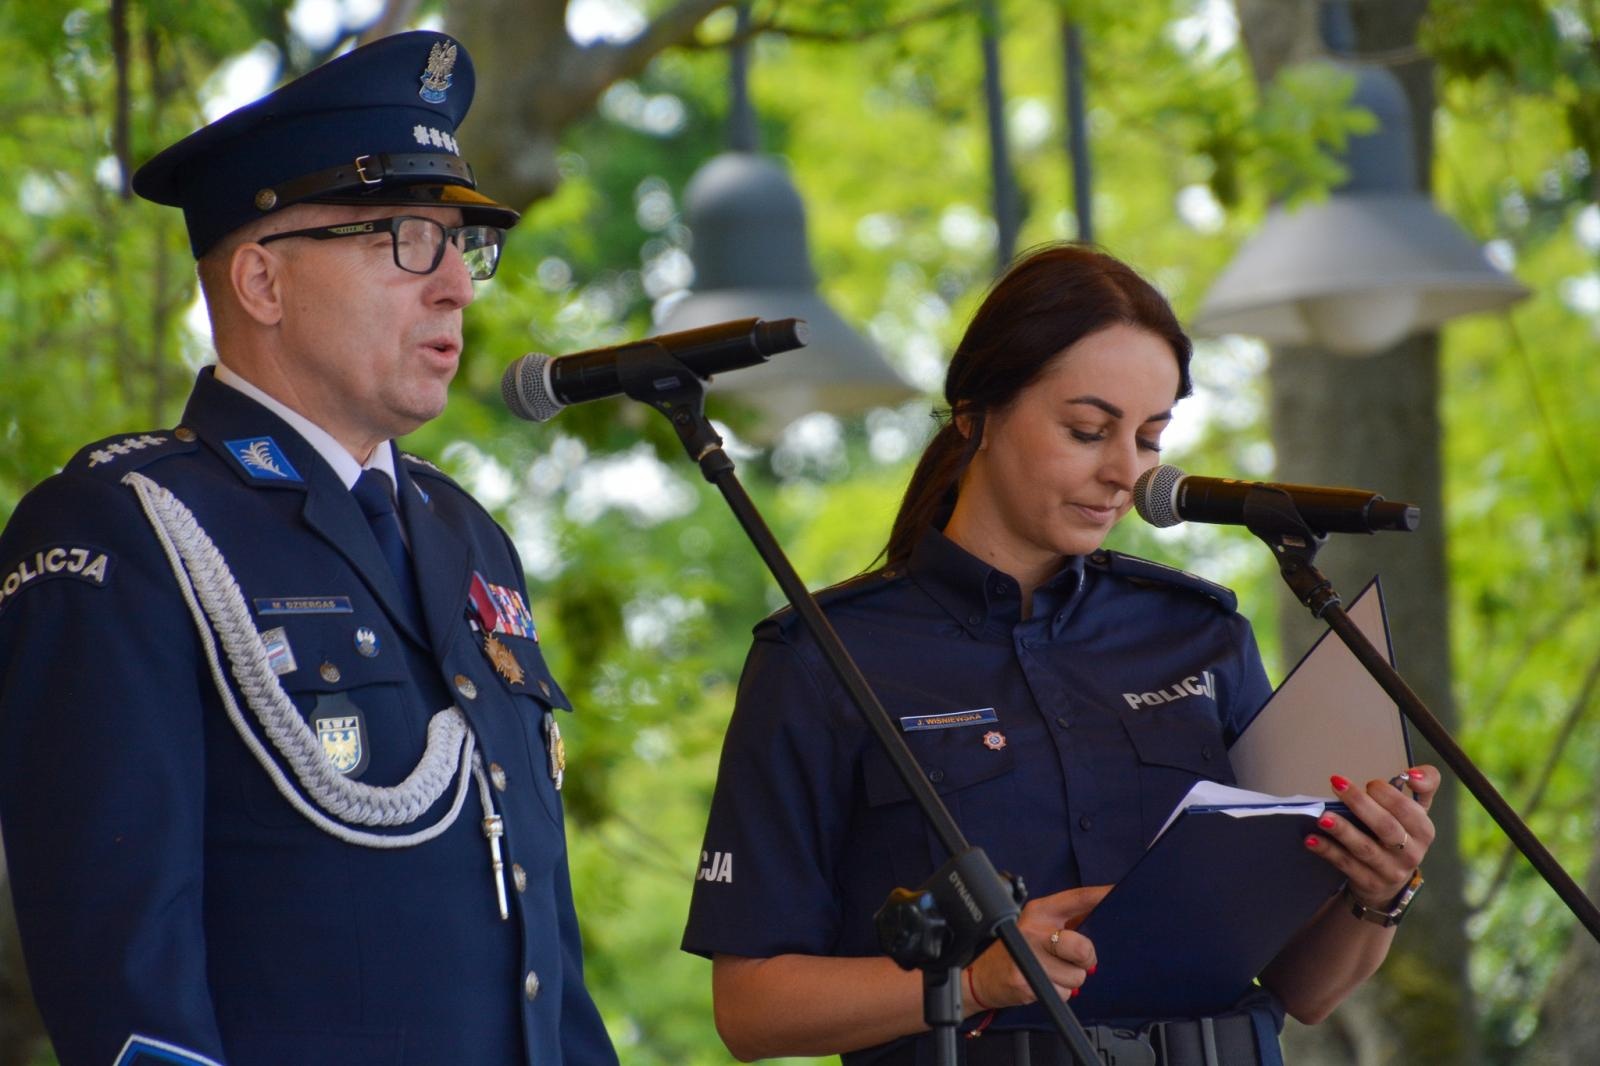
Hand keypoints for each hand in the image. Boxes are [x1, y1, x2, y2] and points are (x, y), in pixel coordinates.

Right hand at [963, 884, 1108, 1012]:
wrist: (981, 975)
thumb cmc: (1015, 948)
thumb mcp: (1037, 925)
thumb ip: (1067, 920)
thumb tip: (1100, 914)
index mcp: (1039, 911)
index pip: (1075, 898)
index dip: (1099, 895)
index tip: (1116, 891)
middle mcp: (1033, 930)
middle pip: (1082, 947)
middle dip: (1084, 959)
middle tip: (1072, 959)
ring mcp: (1029, 957)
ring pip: (1077, 976)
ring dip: (1069, 980)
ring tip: (1050, 972)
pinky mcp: (1026, 982)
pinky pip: (1064, 993)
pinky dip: (1059, 993)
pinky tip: (1042, 983)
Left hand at [1306, 766, 1438, 910]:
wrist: (1389, 884)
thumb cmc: (1400, 836)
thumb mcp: (1416, 813)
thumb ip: (1424, 786)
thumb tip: (1413, 773)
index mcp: (1423, 831)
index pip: (1409, 811)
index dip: (1390, 795)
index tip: (1370, 783)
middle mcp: (1410, 853)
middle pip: (1386, 827)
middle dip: (1361, 804)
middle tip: (1337, 784)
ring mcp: (1389, 871)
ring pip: (1365, 848)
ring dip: (1343, 831)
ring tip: (1322, 817)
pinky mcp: (1368, 882)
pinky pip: (1346, 865)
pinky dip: (1328, 851)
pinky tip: (1311, 840)